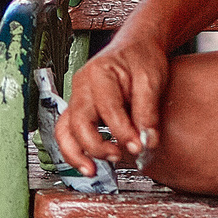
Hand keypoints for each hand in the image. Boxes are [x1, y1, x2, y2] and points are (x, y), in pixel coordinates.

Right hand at [53, 32, 169, 176]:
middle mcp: (82, 85)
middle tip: (119, 157)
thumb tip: (147, 142)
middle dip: (96, 145)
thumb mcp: (152, 80)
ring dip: (76, 153)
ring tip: (92, 171)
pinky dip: (75, 149)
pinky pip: (68, 131)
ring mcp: (78, 97)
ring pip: (65, 130)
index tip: (140, 146)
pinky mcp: (80, 109)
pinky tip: (89, 163)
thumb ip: (148, 112)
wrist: (137, 45)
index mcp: (99, 73)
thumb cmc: (142, 57)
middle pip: (78, 122)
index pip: (108, 109)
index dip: (123, 132)